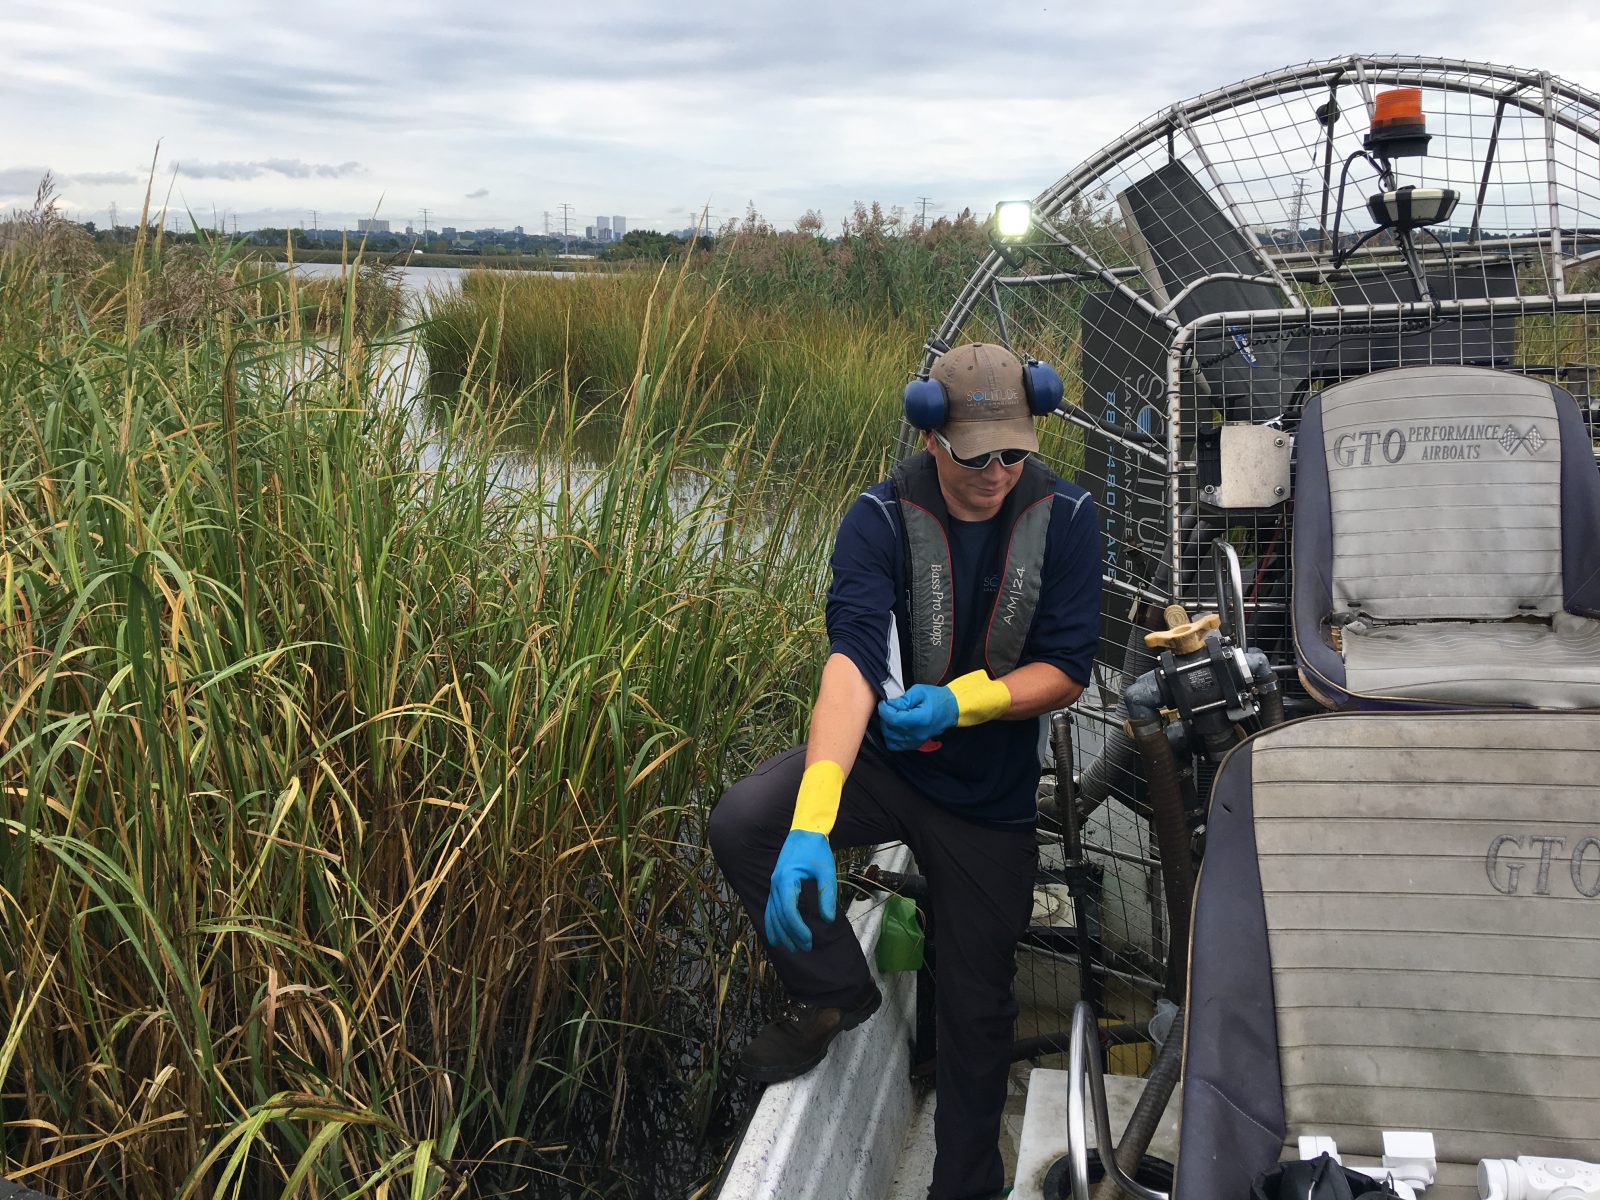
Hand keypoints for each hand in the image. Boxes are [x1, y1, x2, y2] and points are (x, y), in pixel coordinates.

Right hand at [765, 830, 836, 952]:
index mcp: (786, 879)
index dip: (797, 928)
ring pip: (771, 914)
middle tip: (804, 948)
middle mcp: (775, 883)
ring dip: (780, 932)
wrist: (805, 831)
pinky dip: (772, 923)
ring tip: (791, 947)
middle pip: (778, 916)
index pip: (788, 911)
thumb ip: (826, 895)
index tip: (808, 940)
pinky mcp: (775, 885)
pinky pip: (770, 908)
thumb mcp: (826, 871)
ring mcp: (773, 884)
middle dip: (790, 934)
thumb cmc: (816, 850)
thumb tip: (828, 919)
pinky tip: (776, 935)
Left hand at [876, 684, 958, 750]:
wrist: (950, 709)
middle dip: (885, 717)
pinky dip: (891, 737)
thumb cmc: (937, 699)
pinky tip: (894, 727)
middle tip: (889, 707)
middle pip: (890, 729)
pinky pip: (895, 745)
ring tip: (892, 716)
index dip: (884, 710)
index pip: (893, 719)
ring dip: (887, 726)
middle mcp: (917, 733)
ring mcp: (916, 741)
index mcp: (920, 719)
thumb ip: (903, 699)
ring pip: (890, 738)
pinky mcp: (915, 744)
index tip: (884, 703)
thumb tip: (890, 704)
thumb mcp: (920, 691)